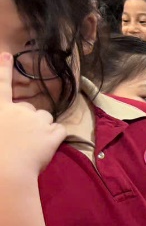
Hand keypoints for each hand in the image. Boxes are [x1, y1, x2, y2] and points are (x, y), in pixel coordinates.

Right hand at [0, 54, 66, 183]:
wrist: (6, 171)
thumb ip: (5, 121)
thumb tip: (10, 123)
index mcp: (0, 108)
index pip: (0, 83)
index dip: (3, 68)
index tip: (7, 54)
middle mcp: (18, 109)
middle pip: (30, 108)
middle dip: (29, 119)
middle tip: (22, 137)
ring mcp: (37, 120)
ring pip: (46, 118)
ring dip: (44, 127)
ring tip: (33, 143)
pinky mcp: (52, 133)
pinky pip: (60, 130)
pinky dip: (56, 138)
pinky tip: (47, 147)